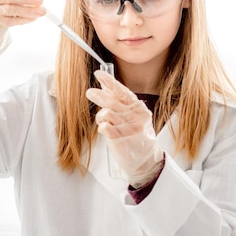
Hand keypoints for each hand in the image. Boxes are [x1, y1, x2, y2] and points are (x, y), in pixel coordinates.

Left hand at [86, 70, 163, 187]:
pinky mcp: (120, 139)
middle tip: (90, 93)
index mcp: (139, 109)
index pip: (123, 92)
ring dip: (101, 117)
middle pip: (112, 101)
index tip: (99, 74)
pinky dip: (102, 127)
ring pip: (106, 113)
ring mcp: (129, 128)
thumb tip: (106, 86)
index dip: (110, 81)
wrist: (145, 162)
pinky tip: (105, 130)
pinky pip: (104, 126)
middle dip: (99, 95)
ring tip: (104, 122)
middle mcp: (136, 117)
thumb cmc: (137, 138)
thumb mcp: (133, 118)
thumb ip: (121, 103)